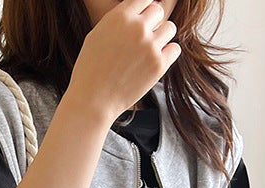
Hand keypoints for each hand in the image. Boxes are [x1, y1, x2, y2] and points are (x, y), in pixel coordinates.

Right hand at [65, 0, 181, 123]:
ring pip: (169, 28)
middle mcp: (137, 28)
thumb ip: (118, 21)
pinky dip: (167, 54)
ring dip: (161, 37)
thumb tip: (137, 12)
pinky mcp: (159, 64)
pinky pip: (175, 49)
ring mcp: (150, 46)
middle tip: (142, 39)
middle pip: (158, 10)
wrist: (93, 101)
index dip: (142, 10)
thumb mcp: (96, 37)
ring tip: (148, 52)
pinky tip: (154, 62)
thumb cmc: (90, 72)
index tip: (140, 20)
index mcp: (120, 17)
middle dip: (152, 23)